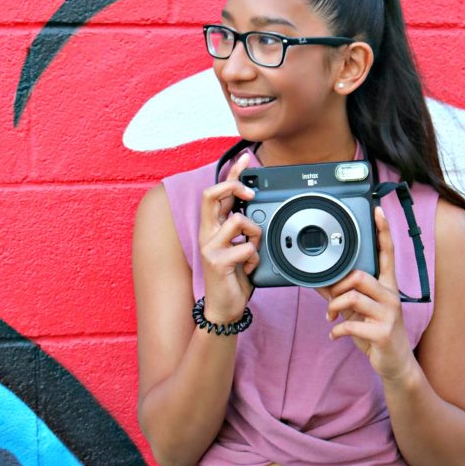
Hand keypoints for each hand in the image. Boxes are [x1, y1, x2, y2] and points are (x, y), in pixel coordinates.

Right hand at [198, 152, 261, 323]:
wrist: (224, 307)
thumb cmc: (233, 275)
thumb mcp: (239, 245)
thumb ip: (244, 227)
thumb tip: (257, 207)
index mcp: (213, 226)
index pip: (217, 191)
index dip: (231, 172)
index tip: (245, 158)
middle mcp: (207, 232)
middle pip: (212, 194)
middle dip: (234, 185)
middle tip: (250, 192)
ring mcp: (209, 246)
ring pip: (238, 221)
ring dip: (254, 234)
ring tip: (253, 250)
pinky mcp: (216, 261)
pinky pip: (246, 248)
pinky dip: (254, 258)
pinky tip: (249, 268)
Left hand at [317, 206, 415, 382]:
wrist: (395, 365)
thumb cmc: (376, 334)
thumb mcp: (359, 313)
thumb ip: (342, 296)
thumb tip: (318, 282)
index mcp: (387, 287)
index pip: (387, 254)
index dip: (383, 232)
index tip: (378, 211)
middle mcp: (391, 296)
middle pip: (360, 275)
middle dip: (338, 287)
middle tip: (332, 302)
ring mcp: (389, 314)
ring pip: (353, 297)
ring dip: (334, 307)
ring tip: (331, 318)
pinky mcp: (383, 332)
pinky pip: (351, 324)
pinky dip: (336, 330)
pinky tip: (335, 334)